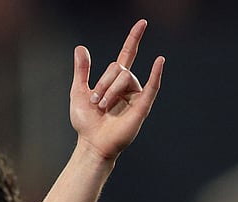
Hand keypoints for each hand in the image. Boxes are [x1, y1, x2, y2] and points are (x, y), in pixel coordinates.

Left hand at [70, 19, 164, 161]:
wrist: (91, 143)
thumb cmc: (86, 122)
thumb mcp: (78, 92)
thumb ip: (81, 70)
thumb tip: (80, 48)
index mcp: (115, 81)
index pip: (127, 55)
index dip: (134, 38)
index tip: (143, 22)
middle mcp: (129, 85)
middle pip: (119, 68)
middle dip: (103, 83)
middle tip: (95, 102)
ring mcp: (137, 95)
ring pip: (125, 77)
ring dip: (109, 91)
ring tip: (102, 107)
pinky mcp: (142, 106)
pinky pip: (151, 86)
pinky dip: (156, 73)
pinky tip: (159, 61)